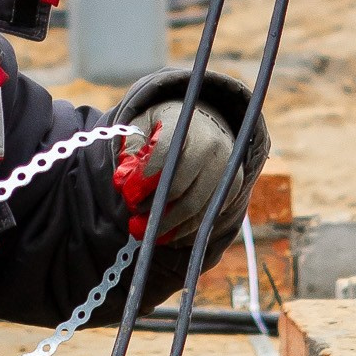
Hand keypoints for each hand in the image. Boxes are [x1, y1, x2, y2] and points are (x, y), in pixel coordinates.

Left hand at [110, 67, 265, 255]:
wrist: (203, 122)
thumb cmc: (166, 127)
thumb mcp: (142, 125)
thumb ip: (130, 150)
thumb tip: (123, 182)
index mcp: (185, 123)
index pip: (165, 154)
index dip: (145, 179)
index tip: (128, 196)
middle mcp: (211, 144)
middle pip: (181, 186)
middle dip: (155, 209)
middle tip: (134, 222)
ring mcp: (226, 166)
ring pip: (196, 207)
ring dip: (168, 225)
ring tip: (146, 232)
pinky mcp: (232, 186)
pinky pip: (208, 215)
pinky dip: (186, 229)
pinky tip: (166, 233)